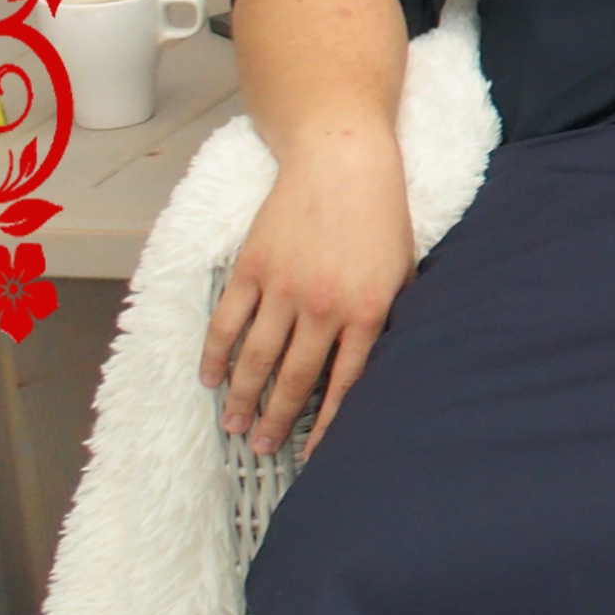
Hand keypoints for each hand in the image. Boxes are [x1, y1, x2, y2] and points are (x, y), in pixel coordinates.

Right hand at [199, 133, 416, 458]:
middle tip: (263, 447)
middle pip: (293, 379)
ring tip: (235, 426)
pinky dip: (215, 355)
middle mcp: (324, 306)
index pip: (346, 383)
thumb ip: (390, 317)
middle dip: (277, 420)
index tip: (312, 454)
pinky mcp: (252, 269)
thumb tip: (382, 364)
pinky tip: (210, 379)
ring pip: (255, 358)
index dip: (327, 425)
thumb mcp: (404, 269)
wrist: (343, 161)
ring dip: (242, 397)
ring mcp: (283, 288)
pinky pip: (227, 322)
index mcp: (368, 311)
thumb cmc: (381, 216)